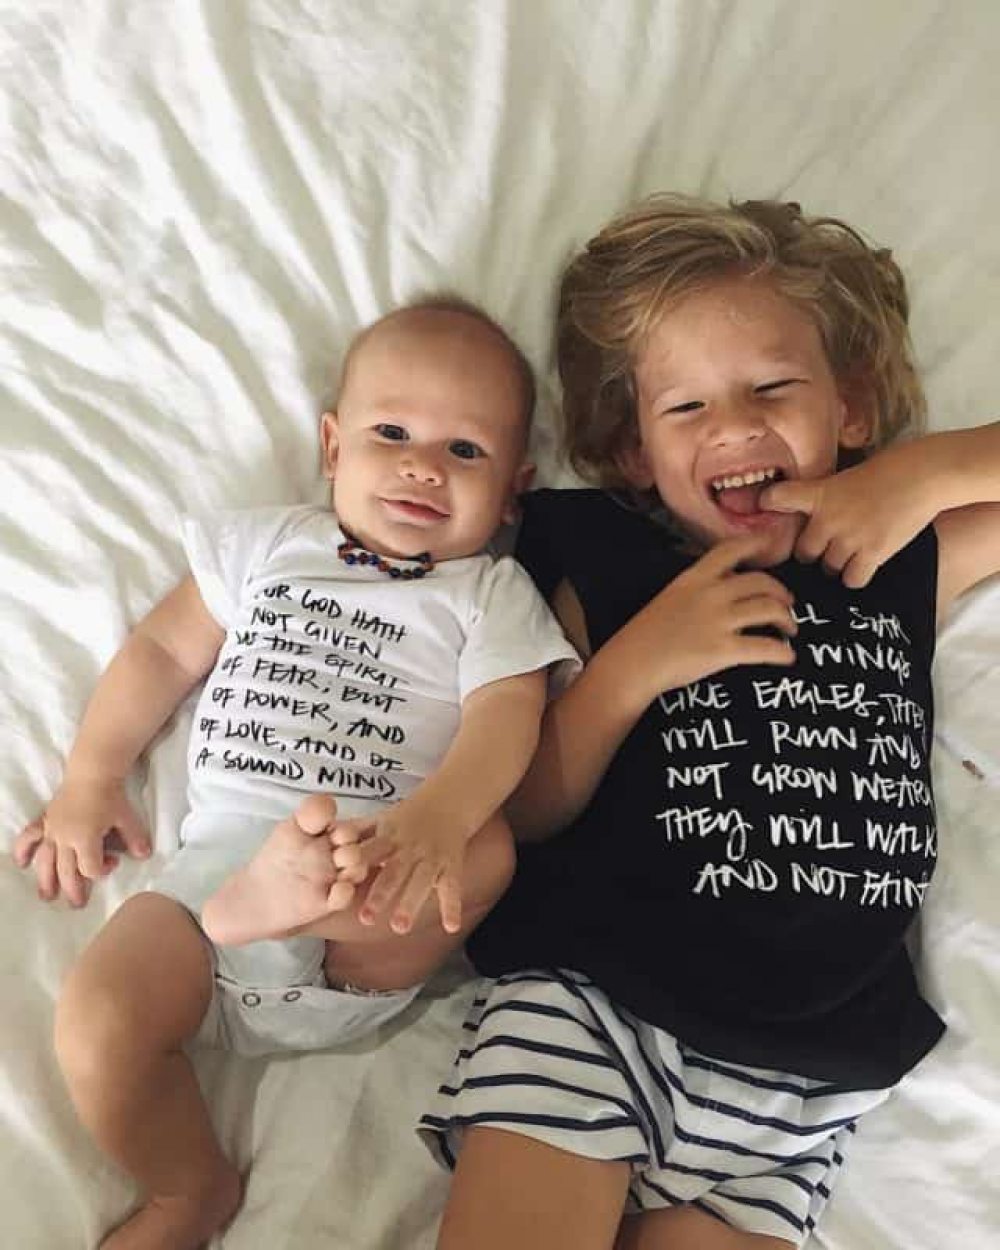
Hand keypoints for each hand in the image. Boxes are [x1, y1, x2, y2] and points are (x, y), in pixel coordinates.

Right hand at [12, 777, 150, 906]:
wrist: (92, 771)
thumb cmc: (111, 795)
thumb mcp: (127, 817)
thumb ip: (135, 838)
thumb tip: (145, 855)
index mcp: (84, 839)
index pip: (90, 867)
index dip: (102, 870)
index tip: (114, 862)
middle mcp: (64, 838)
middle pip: (66, 871)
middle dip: (73, 889)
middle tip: (77, 905)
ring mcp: (52, 830)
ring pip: (46, 861)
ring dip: (46, 880)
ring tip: (47, 896)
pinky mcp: (45, 820)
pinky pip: (29, 837)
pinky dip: (23, 850)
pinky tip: (21, 862)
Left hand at [331, 796, 465, 935]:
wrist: (449, 802)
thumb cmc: (408, 816)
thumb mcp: (382, 819)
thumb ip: (358, 834)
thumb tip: (323, 841)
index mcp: (389, 836)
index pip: (370, 852)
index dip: (357, 867)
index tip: (341, 886)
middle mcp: (410, 847)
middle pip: (394, 872)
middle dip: (380, 894)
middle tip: (366, 919)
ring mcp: (432, 857)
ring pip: (421, 881)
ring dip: (411, 904)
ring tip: (399, 928)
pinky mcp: (451, 864)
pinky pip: (452, 887)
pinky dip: (451, 907)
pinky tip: (450, 927)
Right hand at [617, 532, 797, 704]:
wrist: (632, 663)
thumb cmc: (645, 634)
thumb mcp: (670, 596)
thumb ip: (699, 587)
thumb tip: (729, 584)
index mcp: (693, 578)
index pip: (731, 550)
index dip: (756, 543)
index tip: (771, 542)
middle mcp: (710, 594)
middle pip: (762, 582)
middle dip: (782, 593)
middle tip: (787, 605)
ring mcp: (717, 621)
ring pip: (770, 610)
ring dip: (787, 620)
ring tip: (789, 630)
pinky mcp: (723, 650)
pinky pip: (766, 647)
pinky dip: (783, 652)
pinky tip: (787, 657)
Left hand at [761, 447, 935, 586]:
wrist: (923, 475)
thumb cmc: (886, 471)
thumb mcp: (844, 477)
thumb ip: (822, 497)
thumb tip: (803, 515)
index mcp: (819, 493)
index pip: (777, 498)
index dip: (769, 505)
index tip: (766, 508)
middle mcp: (829, 518)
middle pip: (803, 552)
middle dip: (813, 553)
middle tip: (826, 548)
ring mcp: (850, 538)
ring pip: (829, 568)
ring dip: (837, 565)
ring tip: (851, 553)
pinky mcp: (873, 553)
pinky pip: (852, 580)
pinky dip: (857, 576)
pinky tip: (864, 564)